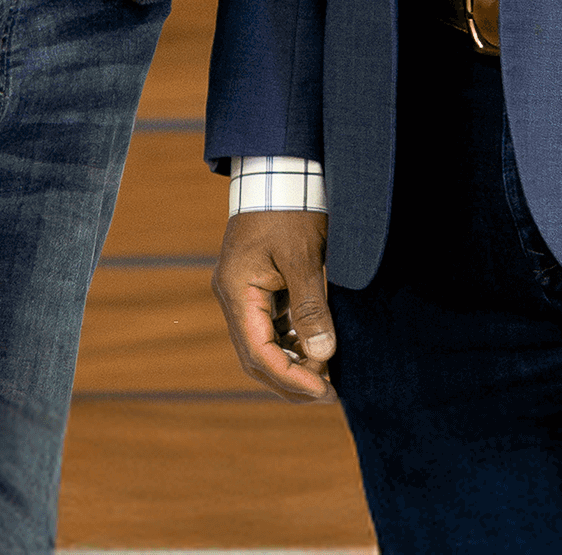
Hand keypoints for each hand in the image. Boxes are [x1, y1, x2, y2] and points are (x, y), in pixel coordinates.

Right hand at [213, 210, 337, 399]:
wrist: (279, 168)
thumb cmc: (291, 207)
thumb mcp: (304, 257)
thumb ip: (311, 307)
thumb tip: (323, 355)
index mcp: (236, 290)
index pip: (259, 353)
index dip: (292, 378)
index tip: (325, 391)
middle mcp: (233, 296)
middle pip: (255, 357)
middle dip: (290, 380)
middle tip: (329, 394)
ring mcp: (242, 292)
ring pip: (262, 345)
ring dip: (292, 364)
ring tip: (327, 375)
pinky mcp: (256, 286)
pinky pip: (269, 327)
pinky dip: (291, 343)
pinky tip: (315, 347)